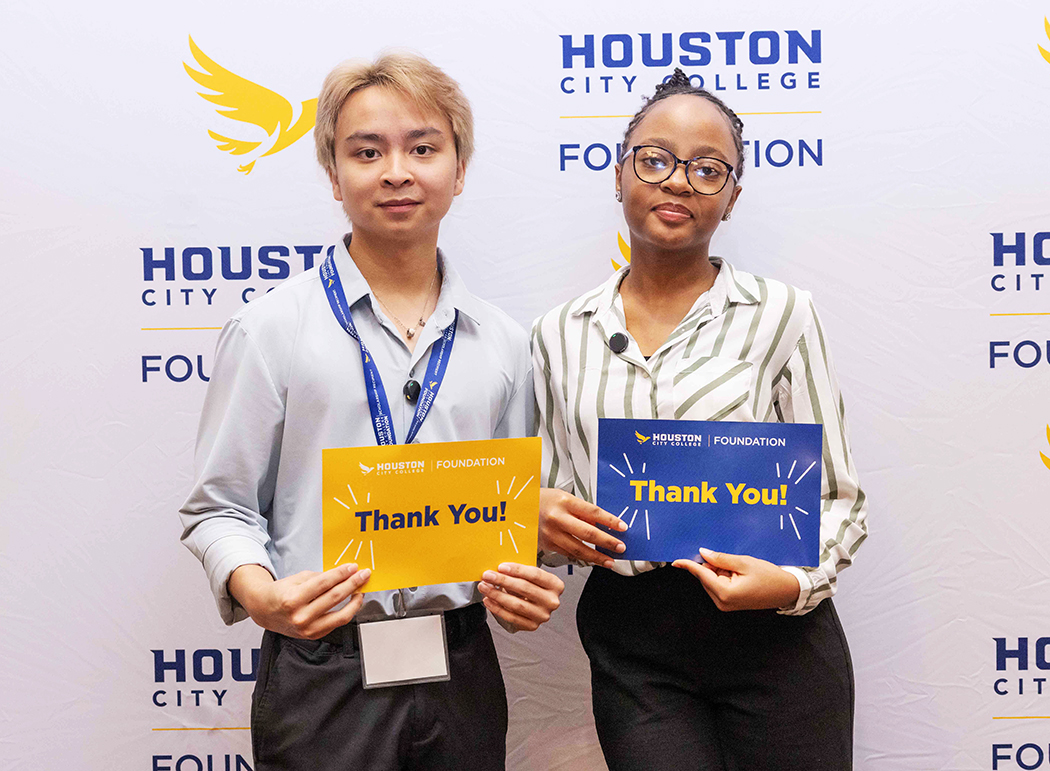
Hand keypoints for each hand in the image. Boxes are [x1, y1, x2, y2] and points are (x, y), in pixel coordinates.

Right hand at [228, 563, 371, 638]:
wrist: (266, 611)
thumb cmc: (281, 593)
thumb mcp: (297, 579)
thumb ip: (320, 578)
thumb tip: (344, 574)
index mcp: (292, 599)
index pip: (324, 583)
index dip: (341, 574)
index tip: (353, 567)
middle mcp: (300, 616)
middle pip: (335, 597)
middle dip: (353, 584)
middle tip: (363, 575)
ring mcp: (307, 629)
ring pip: (341, 615)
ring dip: (355, 600)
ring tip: (361, 590)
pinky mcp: (314, 636)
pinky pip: (337, 623)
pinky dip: (348, 612)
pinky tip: (352, 602)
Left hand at [478, 563, 564, 631]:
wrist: (538, 605)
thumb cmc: (533, 587)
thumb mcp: (532, 577)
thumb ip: (520, 572)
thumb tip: (498, 568)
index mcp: (555, 584)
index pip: (535, 575)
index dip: (517, 570)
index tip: (500, 567)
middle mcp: (552, 601)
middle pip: (524, 589)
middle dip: (503, 581)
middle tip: (488, 576)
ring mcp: (543, 615)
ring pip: (516, 604)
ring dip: (497, 595)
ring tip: (484, 587)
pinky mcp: (532, 625)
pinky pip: (511, 617)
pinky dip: (497, 608)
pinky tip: (489, 600)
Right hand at [539, 487, 626, 566]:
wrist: (517, 508)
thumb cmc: (542, 500)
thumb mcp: (563, 497)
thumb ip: (581, 511)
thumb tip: (601, 525)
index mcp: (565, 501)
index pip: (593, 512)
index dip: (610, 521)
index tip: (622, 527)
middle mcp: (558, 518)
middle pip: (588, 533)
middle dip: (607, 542)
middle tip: (620, 547)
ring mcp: (552, 533)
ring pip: (579, 549)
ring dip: (597, 557)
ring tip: (610, 561)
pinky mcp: (547, 545)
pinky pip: (569, 553)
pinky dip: (582, 558)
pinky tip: (592, 560)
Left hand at [672, 548, 799, 611]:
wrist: (786, 591)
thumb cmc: (769, 577)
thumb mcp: (744, 562)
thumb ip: (720, 558)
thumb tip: (703, 553)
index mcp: (725, 593)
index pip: (702, 575)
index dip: (689, 565)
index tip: (676, 561)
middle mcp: (722, 602)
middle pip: (706, 577)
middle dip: (713, 565)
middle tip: (732, 561)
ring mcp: (725, 605)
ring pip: (711, 581)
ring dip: (719, 571)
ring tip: (739, 568)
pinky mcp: (729, 604)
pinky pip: (718, 585)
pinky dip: (723, 576)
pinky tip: (737, 573)